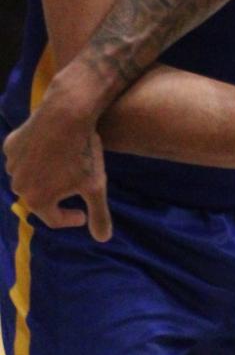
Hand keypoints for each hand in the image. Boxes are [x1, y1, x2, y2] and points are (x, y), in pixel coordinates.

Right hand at [4, 80, 111, 240]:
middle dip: (56, 198)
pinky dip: (34, 160)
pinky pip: (22, 158)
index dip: (71, 219)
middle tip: (72, 189)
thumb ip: (99, 215)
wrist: (66, 115)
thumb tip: (103, 239)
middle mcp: (19, 186)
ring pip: (29, 178)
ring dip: (43, 179)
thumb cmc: (83, 154)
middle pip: (39, 199)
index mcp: (37, 201)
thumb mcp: (96, 187)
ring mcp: (12, 164)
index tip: (83, 215)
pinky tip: (50, 153)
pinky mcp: (11, 145)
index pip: (55, 219)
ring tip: (62, 171)